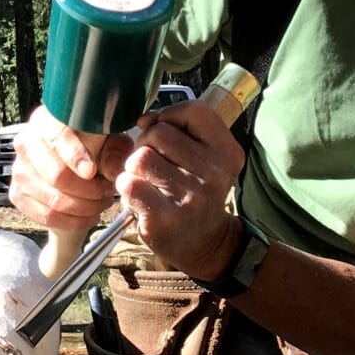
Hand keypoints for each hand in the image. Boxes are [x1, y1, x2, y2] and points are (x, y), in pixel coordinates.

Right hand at [8, 105, 132, 230]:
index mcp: (47, 121)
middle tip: (107, 193)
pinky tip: (88, 217)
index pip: (57, 136)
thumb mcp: (111, 143)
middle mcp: (27, 143)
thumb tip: (113, 172)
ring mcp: (20, 171)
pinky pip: (46, 216)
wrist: (74, 166)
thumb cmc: (93, 148)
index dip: (74, 155)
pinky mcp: (18, 194)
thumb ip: (115, 154)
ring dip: (84, 208)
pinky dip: (72, 222)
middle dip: (88, 190)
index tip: (91, 171)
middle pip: (56, 175)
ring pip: (53, 200)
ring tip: (101, 204)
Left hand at [114, 99, 245, 279]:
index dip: (170, 116)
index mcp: (227, 153)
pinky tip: (139, 198)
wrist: (206, 243)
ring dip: (134, 167)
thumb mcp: (209, 159)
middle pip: (159, 133)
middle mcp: (213, 174)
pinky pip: (129, 183)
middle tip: (153, 165)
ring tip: (146, 181)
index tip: (164, 132)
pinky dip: (126, 187)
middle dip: (147, 145)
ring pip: (140, 157)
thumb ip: (182, 131)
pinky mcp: (163, 217)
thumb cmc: (199, 193)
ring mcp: (189, 197)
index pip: (194, 111)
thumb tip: (144, 119)